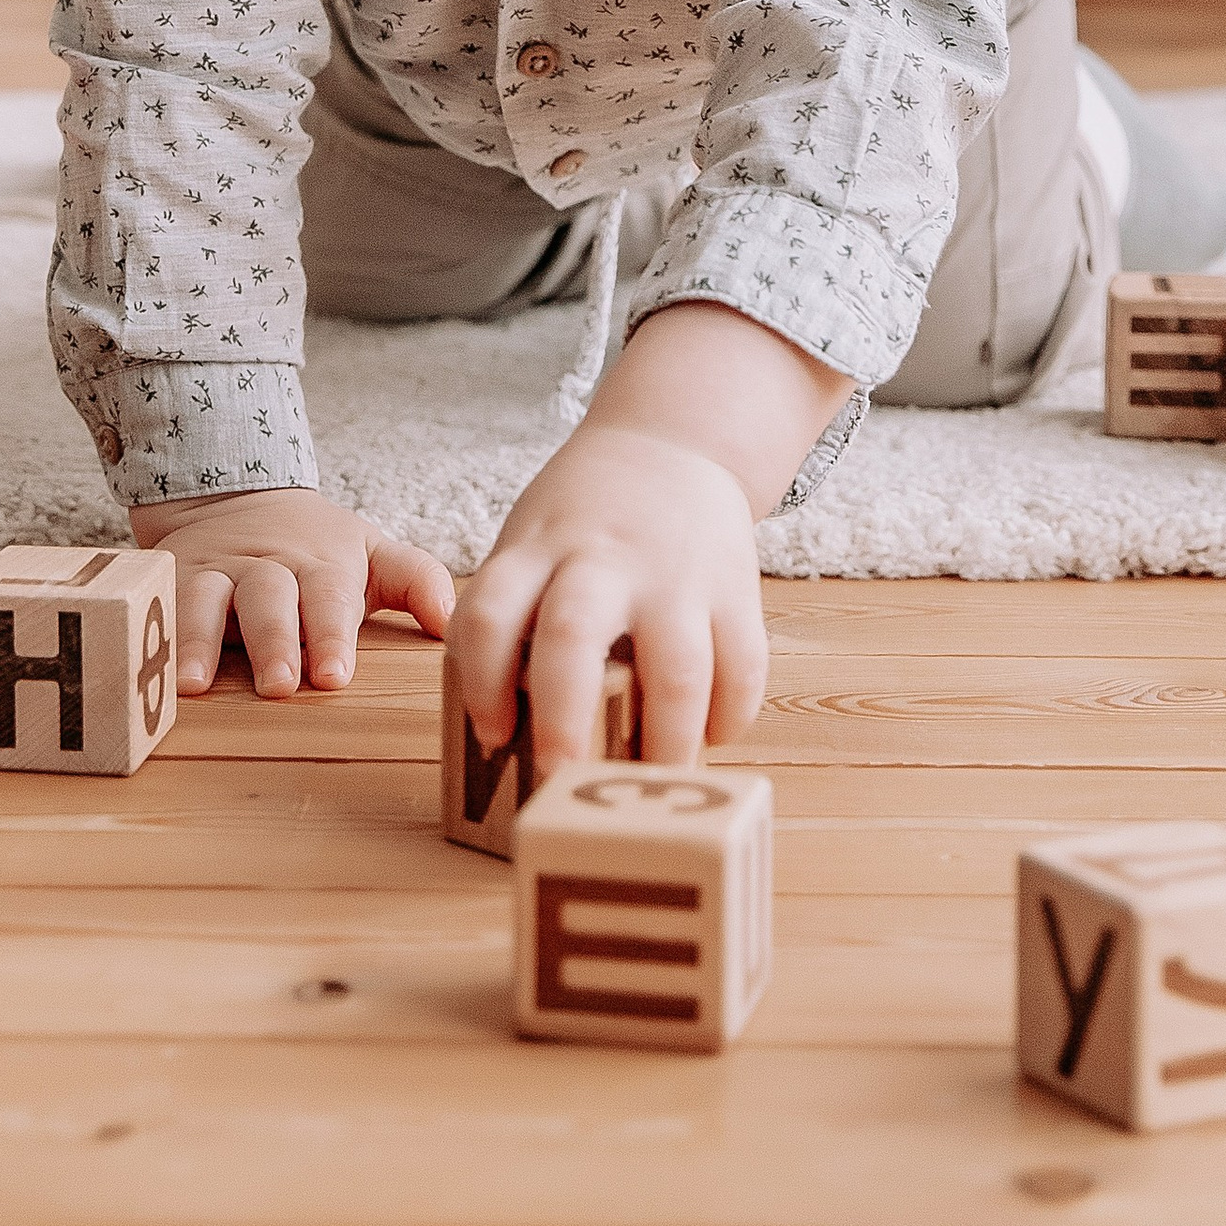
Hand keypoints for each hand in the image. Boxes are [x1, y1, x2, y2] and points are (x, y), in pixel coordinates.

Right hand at [131, 486, 452, 698]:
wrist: (233, 496)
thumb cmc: (314, 547)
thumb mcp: (370, 553)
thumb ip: (416, 581)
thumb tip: (452, 621)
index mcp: (320, 564)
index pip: (330, 599)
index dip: (332, 636)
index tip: (335, 675)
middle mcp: (264, 567)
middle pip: (268, 601)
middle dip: (274, 642)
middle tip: (279, 685)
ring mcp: (212, 571)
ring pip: (203, 600)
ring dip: (198, 640)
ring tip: (194, 684)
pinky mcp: (167, 578)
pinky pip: (153, 603)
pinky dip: (146, 631)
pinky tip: (139, 663)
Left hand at [450, 301, 848, 768]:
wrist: (670, 441)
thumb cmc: (582, 519)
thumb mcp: (530, 543)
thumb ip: (512, 619)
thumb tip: (501, 737)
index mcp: (538, 549)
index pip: (489, 613)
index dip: (482, 682)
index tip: (493, 735)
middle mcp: (602, 558)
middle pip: (572, 637)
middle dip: (563, 721)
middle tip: (561, 783)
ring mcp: (675, 574)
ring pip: (674, 668)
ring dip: (664, 742)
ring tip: (651, 784)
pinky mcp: (735, 588)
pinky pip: (743, 666)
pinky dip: (729, 717)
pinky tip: (710, 737)